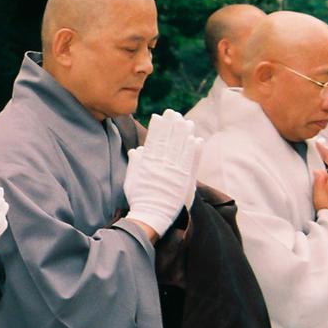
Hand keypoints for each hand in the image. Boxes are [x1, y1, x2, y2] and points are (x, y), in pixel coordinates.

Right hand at [124, 110, 202, 238]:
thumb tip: (137, 150)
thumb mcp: (131, 180)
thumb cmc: (138, 199)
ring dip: (185, 134)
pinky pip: (192, 162)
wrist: (151, 215)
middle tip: (174, 112)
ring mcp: (175, 171)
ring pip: (182, 148)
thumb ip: (135, 164)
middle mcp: (163, 164)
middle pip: (169, 140)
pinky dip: (195, 151)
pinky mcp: (186, 180)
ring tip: (187, 122)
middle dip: (172, 125)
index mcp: (149, 163)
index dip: (158, 127)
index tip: (159, 116)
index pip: (154, 140)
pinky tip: (197, 140)